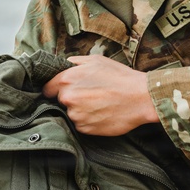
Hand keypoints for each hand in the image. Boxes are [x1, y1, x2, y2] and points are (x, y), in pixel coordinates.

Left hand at [42, 56, 158, 135]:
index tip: (63, 90)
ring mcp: (76, 115)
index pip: (47, 89)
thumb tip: (62, 65)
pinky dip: (88, 120)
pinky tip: (102, 113)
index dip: (55, 89)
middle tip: (89, 95)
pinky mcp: (85, 129)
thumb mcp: (96, 60)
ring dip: (80, 111)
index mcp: (66, 79)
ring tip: (99, 104)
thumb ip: (74, 62)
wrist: (141, 98)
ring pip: (71, 114)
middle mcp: (68, 98)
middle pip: (60, 101)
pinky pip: (81, 125)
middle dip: (71, 99)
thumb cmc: (120, 77)